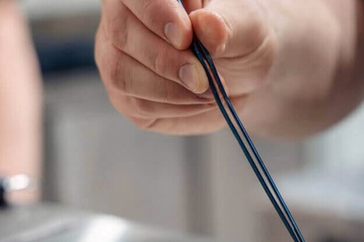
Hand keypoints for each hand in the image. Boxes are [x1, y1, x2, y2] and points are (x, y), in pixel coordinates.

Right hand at [94, 0, 275, 134]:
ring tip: (209, 90)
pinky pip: (139, 104)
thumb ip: (227, 24)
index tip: (185, 37)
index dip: (155, 13)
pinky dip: (177, 107)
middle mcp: (123, 18)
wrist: (243, 74)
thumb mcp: (246, 25)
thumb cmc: (238, 37)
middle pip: (120, 34)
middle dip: (166, 61)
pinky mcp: (126, 95)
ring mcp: (117, 56)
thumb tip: (206, 26)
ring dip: (172, 90)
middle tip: (203, 77)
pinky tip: (198, 101)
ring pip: (123, 74)